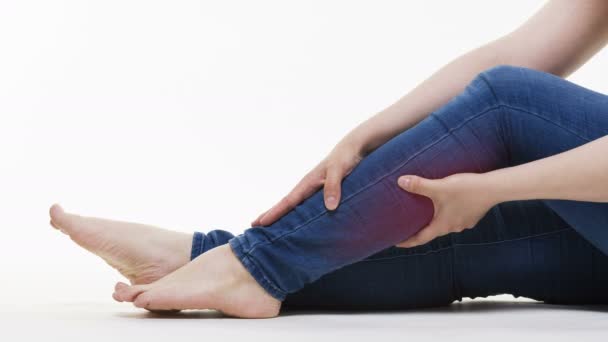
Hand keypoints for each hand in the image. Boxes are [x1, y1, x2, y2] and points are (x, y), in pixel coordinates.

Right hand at [251, 140, 366, 226]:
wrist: (353, 148)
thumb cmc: (345, 158)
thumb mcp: (340, 170)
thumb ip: (333, 187)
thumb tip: (330, 207)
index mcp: (308, 182)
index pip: (288, 201)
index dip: (275, 213)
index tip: (260, 222)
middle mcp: (307, 186)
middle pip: (285, 204)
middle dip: (270, 214)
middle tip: (253, 225)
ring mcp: (313, 188)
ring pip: (293, 205)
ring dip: (281, 214)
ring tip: (268, 224)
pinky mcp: (321, 190)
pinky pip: (304, 205)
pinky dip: (296, 212)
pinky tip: (296, 220)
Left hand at [395, 173, 496, 247]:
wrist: (494, 188)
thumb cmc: (466, 189)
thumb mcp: (439, 187)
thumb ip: (419, 185)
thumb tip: (400, 181)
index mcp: (442, 225)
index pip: (420, 239)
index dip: (407, 241)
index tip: (396, 243)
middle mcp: (453, 227)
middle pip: (432, 232)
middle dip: (420, 230)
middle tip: (408, 226)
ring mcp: (464, 223)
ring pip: (445, 224)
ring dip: (434, 220)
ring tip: (425, 214)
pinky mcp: (472, 216)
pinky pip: (455, 217)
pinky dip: (446, 214)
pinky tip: (445, 205)